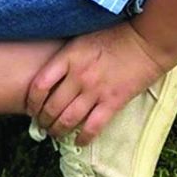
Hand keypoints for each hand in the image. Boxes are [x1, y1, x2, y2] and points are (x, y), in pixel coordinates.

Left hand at [25, 21, 173, 145]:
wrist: (145, 41)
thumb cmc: (114, 35)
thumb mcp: (82, 37)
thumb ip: (66, 54)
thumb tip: (49, 71)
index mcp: (69, 56)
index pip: (40, 85)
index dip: (31, 101)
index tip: (31, 108)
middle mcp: (79, 75)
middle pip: (52, 106)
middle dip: (44, 121)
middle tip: (43, 126)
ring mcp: (96, 90)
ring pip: (68, 120)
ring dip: (58, 131)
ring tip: (56, 134)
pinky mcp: (113, 102)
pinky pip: (92, 127)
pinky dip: (82, 138)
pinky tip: (78, 141)